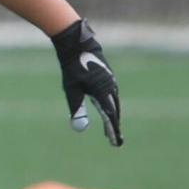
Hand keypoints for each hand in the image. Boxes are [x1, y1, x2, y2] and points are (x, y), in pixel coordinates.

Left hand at [50, 18, 122, 145]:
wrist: (78, 45)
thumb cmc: (73, 67)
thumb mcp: (72, 90)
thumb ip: (77, 109)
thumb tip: (80, 129)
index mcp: (103, 93)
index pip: (109, 117)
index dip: (112, 130)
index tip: (115, 143)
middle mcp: (111, 88)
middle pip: (114, 111)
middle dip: (114, 126)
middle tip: (115, 140)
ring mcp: (111, 82)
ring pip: (114, 103)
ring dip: (113, 115)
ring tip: (112, 127)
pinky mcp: (108, 77)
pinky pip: (112, 95)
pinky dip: (112, 105)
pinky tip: (108, 108)